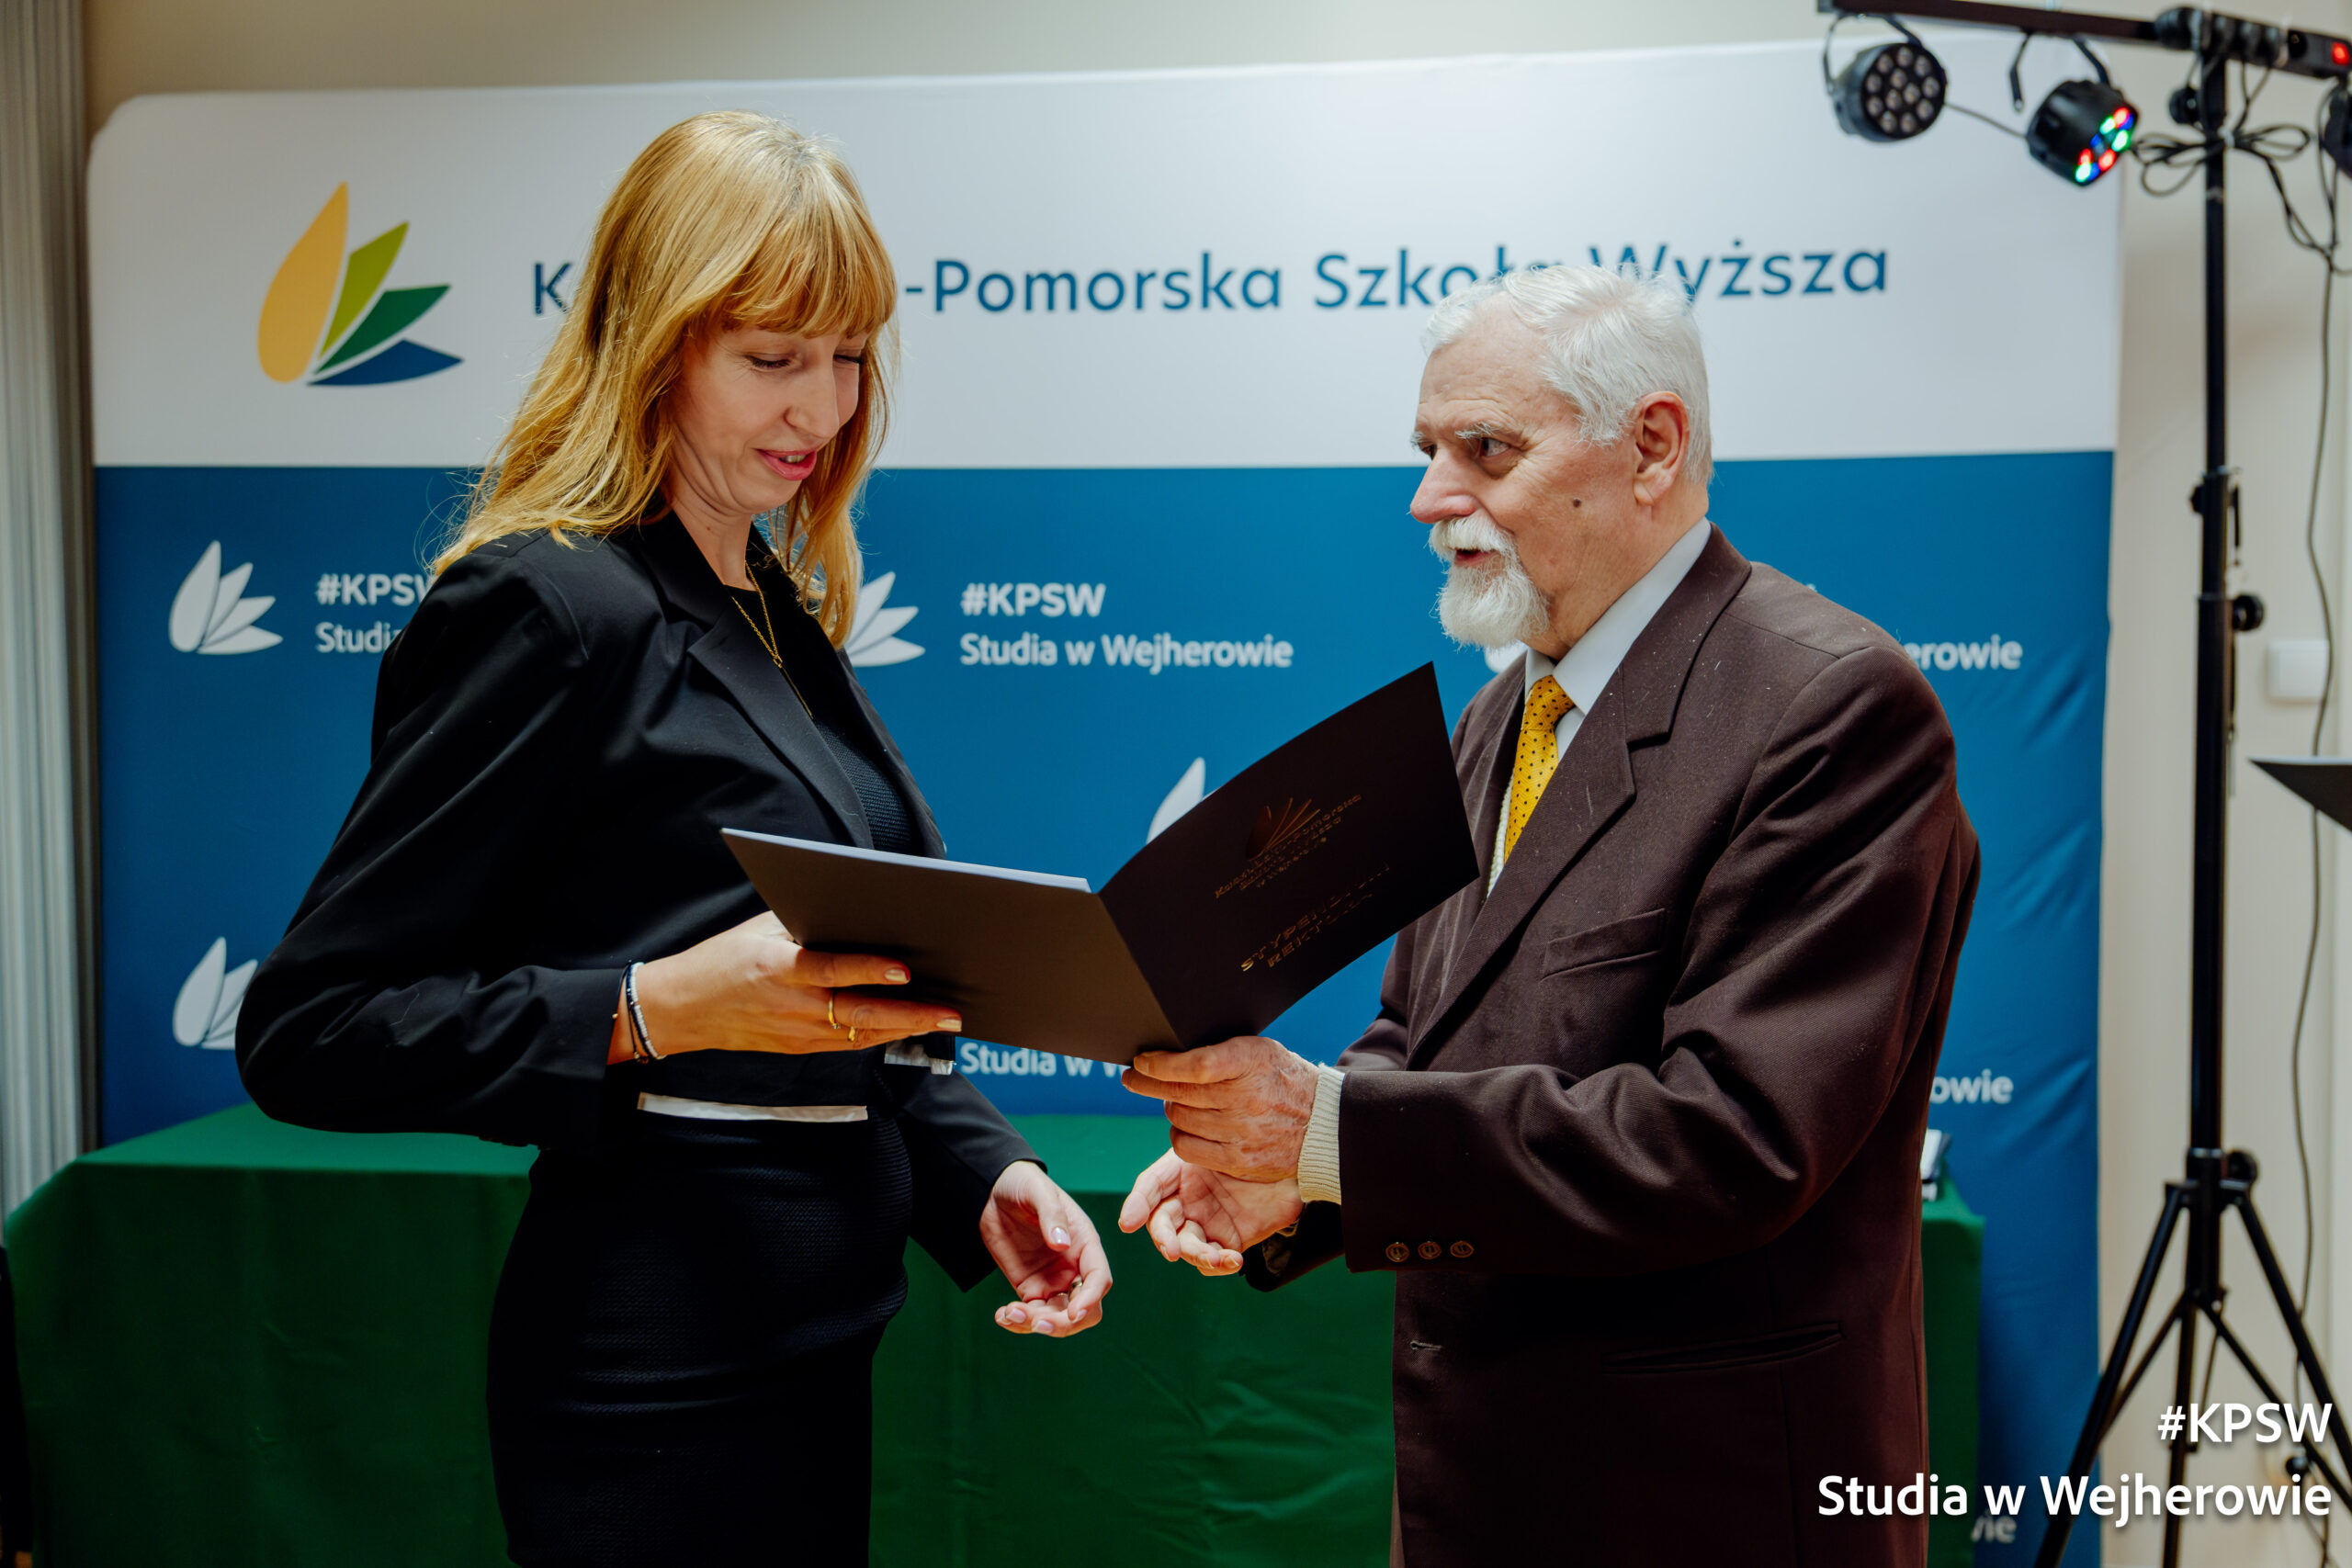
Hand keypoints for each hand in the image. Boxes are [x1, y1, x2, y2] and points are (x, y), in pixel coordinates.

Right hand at [608, 912, 960, 1062]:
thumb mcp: (759, 929)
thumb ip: (807, 923)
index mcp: (778, 969)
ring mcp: (797, 1033)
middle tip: (951, 1010)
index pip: (832, 970)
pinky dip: (883, 1035)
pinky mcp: (799, 1048)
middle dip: (910, 1014)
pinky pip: (849, 1044)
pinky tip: (911, 1025)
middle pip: (859, 1015)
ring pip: (862, 1035)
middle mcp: (791, 1007)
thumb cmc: (724, 958)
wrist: (683, 1008)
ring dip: (906, 1028)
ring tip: (945, 1018)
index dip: (869, 971)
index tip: (906, 969)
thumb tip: (859, 912)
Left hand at [980, 1161, 1111, 1337]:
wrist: (993, 1190)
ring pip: (1056, 1318)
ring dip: (1036, 1324)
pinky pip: (1031, 1314)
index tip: (1074, 1313)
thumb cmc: (1024, 1184)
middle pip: (1084, 1309)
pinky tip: (1002, 1316)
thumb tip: (1062, 1243)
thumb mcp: (1038, 1191)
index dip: (1091, 1299)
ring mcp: (1052, 1280)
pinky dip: (1019, 1322)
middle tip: (1036, 1324)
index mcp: (1085, 1243)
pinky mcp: (1030, 1288)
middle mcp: (1073, 1267)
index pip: (1099, 1279)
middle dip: (1064, 1323)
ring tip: (1009, 1314)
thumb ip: (1052, 1215)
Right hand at [1117, 1150, 1302, 1275]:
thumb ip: (1187, 1159)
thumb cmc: (1254, 1143)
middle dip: (1164, 1239)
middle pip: (1163, 1224)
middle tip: (1170, 1250)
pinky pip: (1216, 1261)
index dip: (1136, 1206)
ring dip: (1196, 1255)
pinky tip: (1232, 1261)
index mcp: (1178, 1174)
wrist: (1298, 1158)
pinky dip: (1219, 1265)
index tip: (1127, 1224)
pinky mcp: (1230, 1242)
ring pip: (1187, 1247)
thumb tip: (1144, 1191)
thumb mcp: (1214, 1142)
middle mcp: (1188, 1200)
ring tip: (1216, 1257)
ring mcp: (1208, 1223)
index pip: (1149, 1190)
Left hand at [1120, 1035, 1320, 1181]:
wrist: (1324, 1123)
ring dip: (1172, 1110)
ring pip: (1180, 1121)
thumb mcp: (1260, 1051)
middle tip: (1136, 1078)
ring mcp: (1243, 1133)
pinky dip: (1181, 1136)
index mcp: (1252, 1062)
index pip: (1196, 1066)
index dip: (1160, 1065)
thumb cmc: (1284, 1079)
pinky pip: (1188, 1149)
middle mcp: (1247, 1099)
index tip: (1140, 1062)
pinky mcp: (1240, 1161)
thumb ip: (1222, 1051)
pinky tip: (1188, 1127)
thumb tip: (1170, 1052)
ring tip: (1179, 1102)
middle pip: (1180, 1094)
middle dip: (1148, 1084)